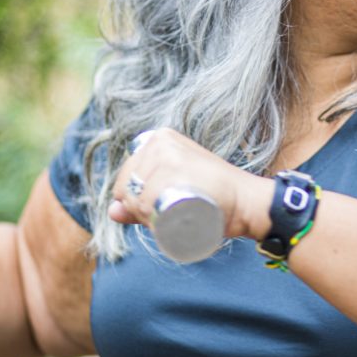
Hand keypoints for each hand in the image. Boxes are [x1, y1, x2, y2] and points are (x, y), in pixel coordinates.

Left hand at [109, 129, 273, 239]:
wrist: (244, 200)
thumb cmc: (212, 196)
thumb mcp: (174, 190)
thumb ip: (141, 199)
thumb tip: (112, 211)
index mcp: (158, 139)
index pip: (127, 176)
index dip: (136, 199)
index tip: (159, 207)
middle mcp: (159, 141)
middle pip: (128, 186)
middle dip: (139, 209)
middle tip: (168, 216)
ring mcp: (166, 153)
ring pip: (136, 196)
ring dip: (146, 216)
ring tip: (171, 217)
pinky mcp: (174, 167)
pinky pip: (145, 199)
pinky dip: (149, 215)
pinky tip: (166, 217)